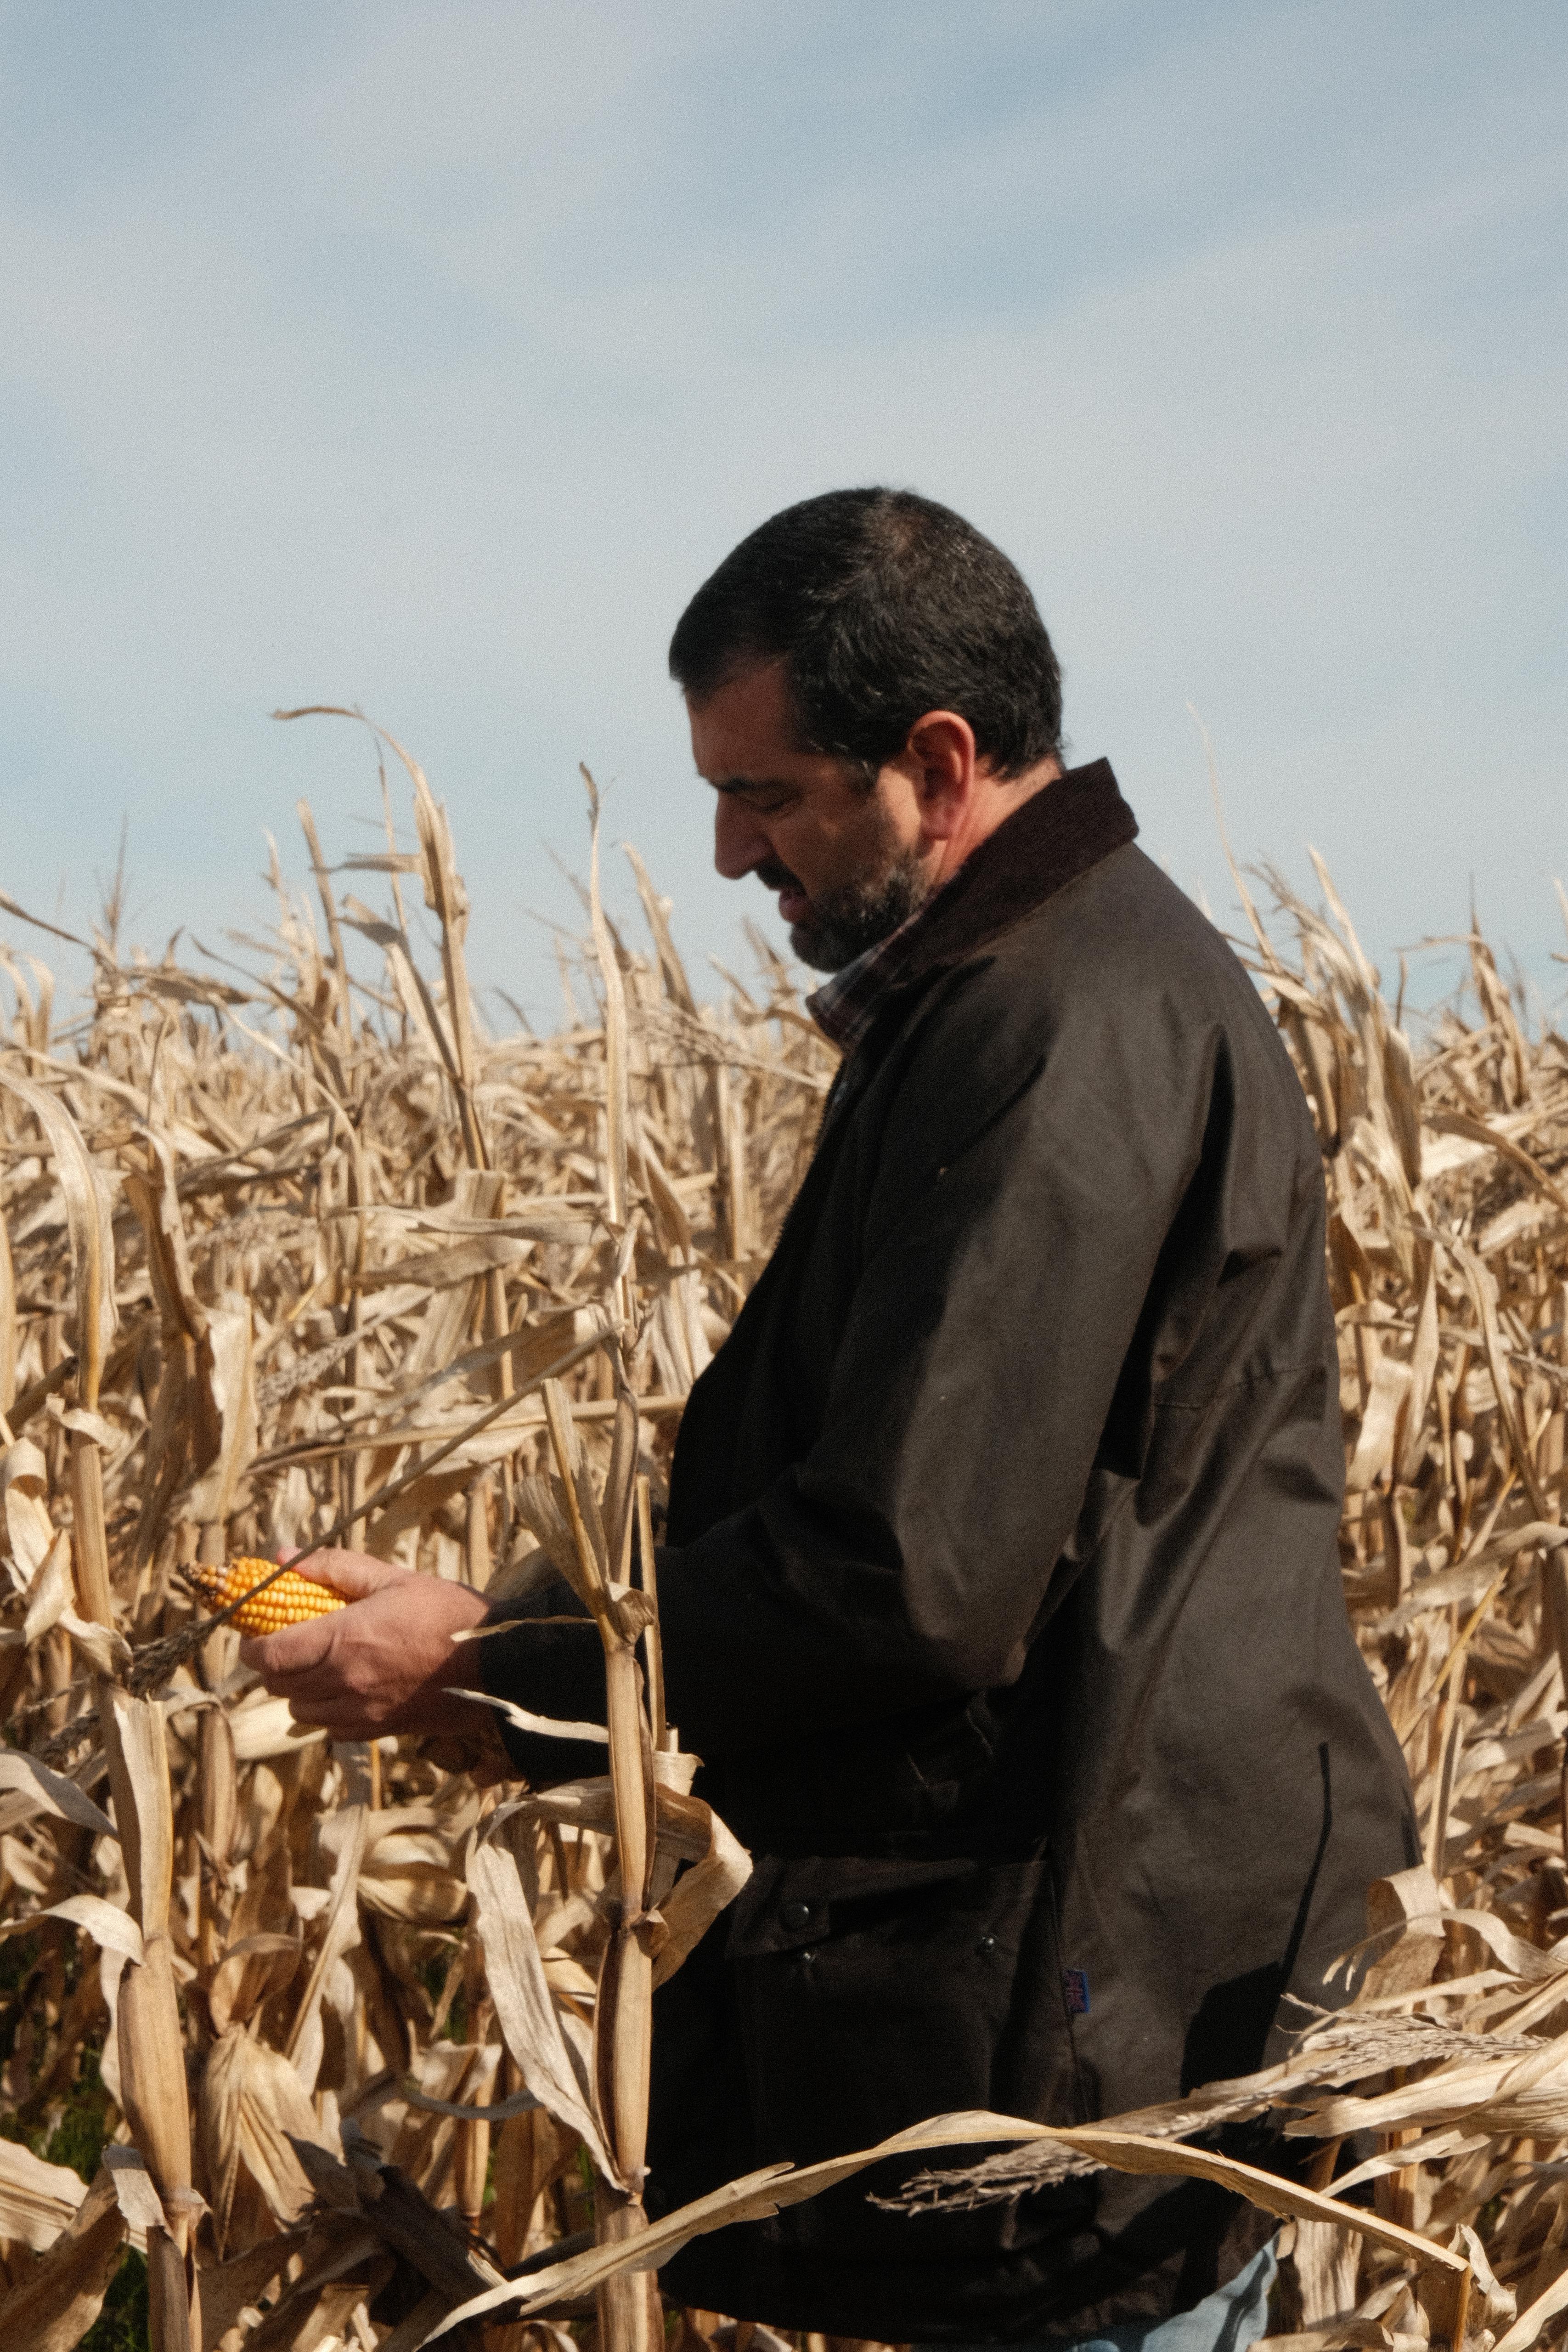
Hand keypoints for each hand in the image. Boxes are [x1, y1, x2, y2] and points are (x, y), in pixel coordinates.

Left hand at [239, 1548, 491, 1740]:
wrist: (496, 1662)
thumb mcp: (392, 1578)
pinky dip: (328, 1712)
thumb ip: (334, 1567)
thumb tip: (284, 1555)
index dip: (251, 1645)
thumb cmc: (447, 1612)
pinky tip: (349, 1688)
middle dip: (274, 1664)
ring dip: (300, 1689)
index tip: (255, 1633)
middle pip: (277, 1685)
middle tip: (290, 1641)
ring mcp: (361, 1712)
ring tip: (322, 1665)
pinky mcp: (378, 1731)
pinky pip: (331, 1730)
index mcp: (343, 1640)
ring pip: (300, 1711)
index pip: (269, 1655)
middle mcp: (344, 1683)